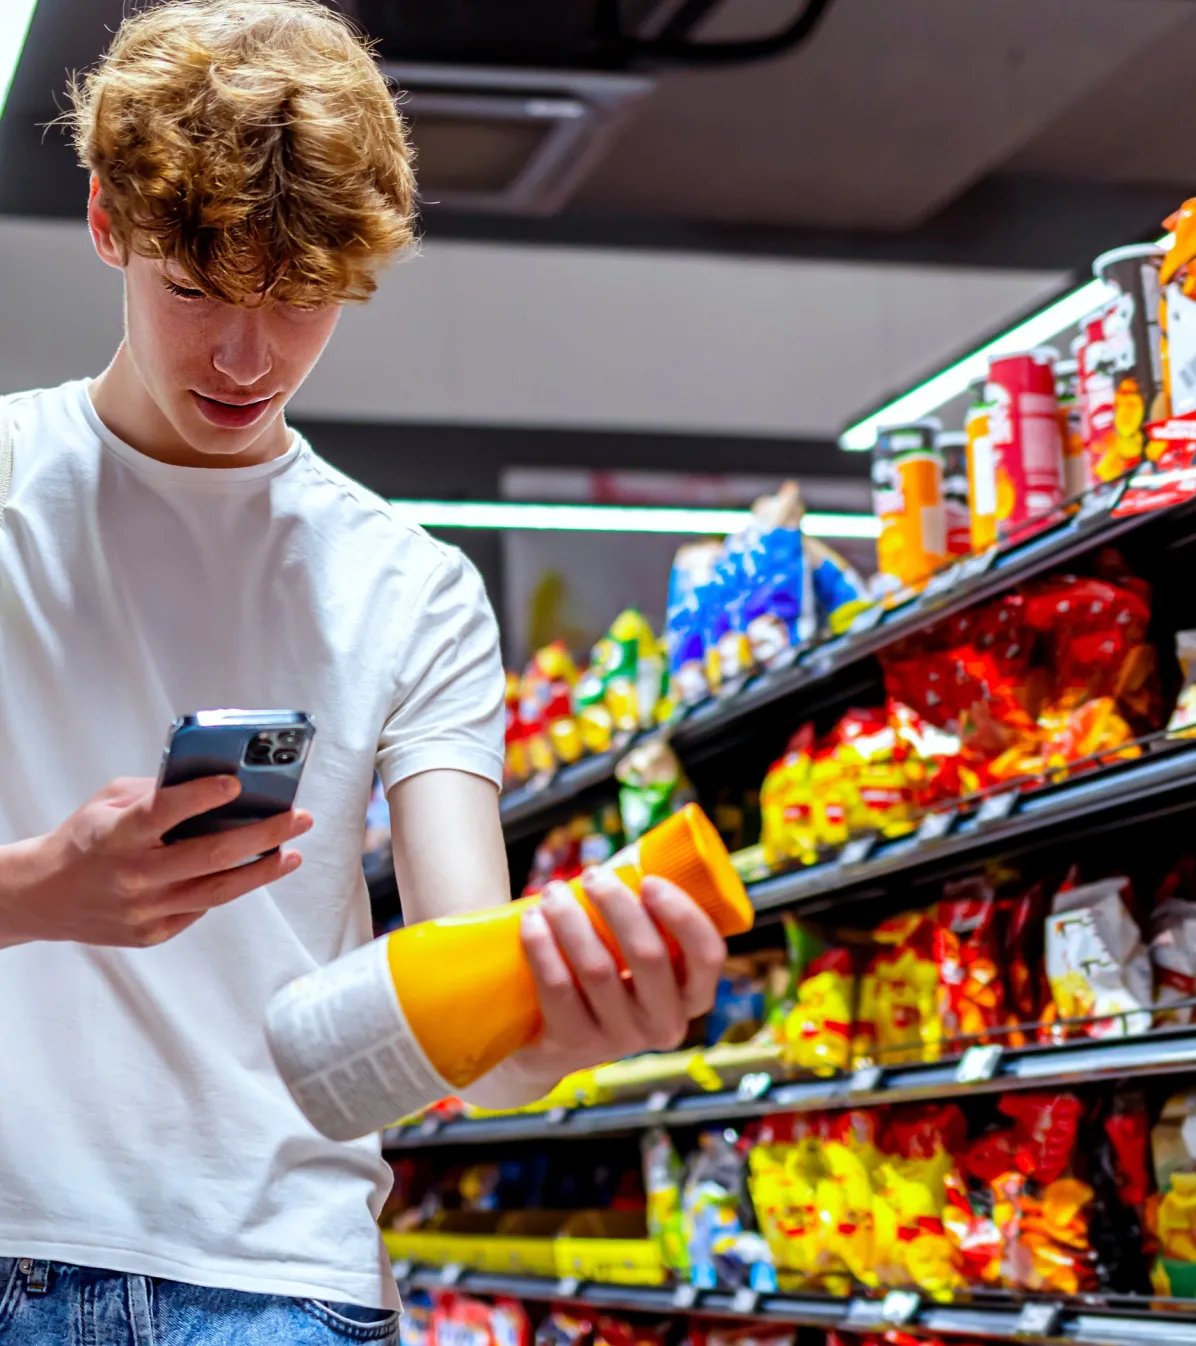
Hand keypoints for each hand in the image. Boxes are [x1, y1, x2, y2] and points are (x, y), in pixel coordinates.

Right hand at [0, 775, 310, 948]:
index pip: (163, 813)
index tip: (237, 783)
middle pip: (209, 855)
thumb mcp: (110, 803)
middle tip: (298, 818)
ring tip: (292, 852)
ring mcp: (144, 910)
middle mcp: (133, 875)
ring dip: (262, 870)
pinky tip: (254, 871)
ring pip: (218, 890)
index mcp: (117, 835)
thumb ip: (158, 791)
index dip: (201, 797)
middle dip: (262, 835)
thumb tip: (217, 780)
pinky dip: (230, 887)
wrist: (44, 897)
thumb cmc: (85, 840)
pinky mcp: (152, 933)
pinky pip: (202, 907)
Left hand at [507, 868, 726, 1095]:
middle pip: (648, 955)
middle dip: (616, 904)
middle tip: (591, 875)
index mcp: (691, 996)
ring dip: (571, 919)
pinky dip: (542, 947)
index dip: (682, 914)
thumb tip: (630, 854)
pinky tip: (531, 922)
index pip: (707, 955)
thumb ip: (645, 918)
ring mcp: (621, 1040)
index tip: (649, 880)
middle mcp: (665, 1024)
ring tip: (552, 893)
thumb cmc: (605, 977)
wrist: (554, 1044)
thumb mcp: (637, 958)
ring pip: (597, 969)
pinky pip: (559, 989)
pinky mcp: (577, 1045)